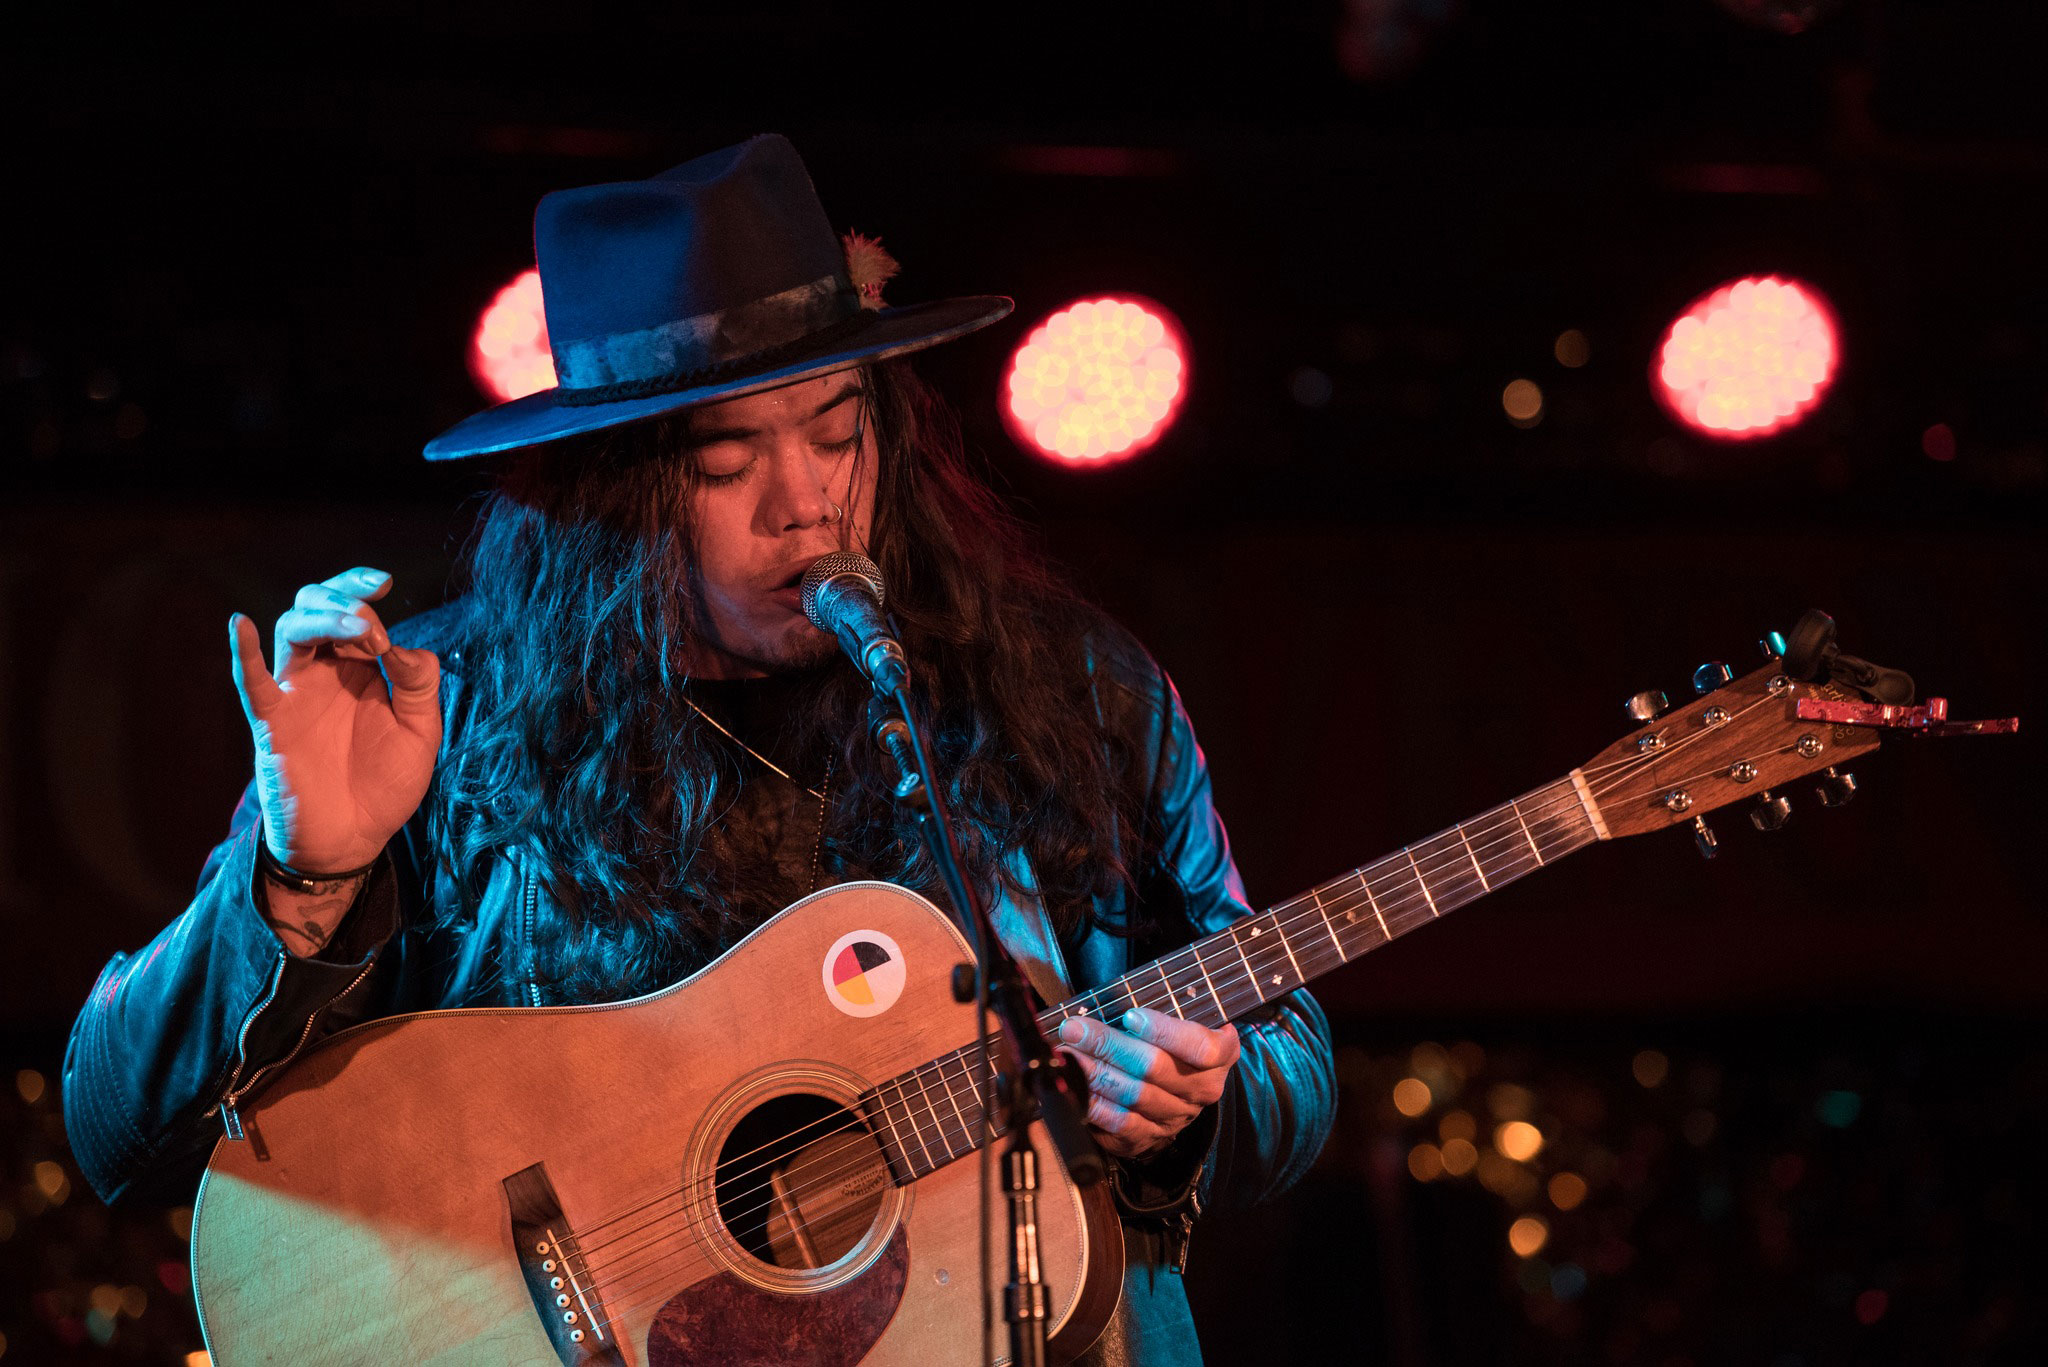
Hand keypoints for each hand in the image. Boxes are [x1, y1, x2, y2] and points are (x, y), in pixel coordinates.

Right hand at [229, 567, 440, 873]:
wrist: (354, 838)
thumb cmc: (386, 784)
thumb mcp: (420, 732)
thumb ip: (419, 685)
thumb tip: (401, 647)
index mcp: (361, 668)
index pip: (355, 612)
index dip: (368, 604)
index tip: (388, 624)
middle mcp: (325, 672)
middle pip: (316, 607)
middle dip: (343, 598)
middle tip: (371, 617)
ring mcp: (296, 693)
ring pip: (291, 631)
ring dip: (321, 619)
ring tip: (356, 628)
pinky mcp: (273, 722)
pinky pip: (252, 682)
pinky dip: (243, 653)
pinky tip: (238, 623)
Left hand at [1056, 1006, 1239, 1159]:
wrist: (1179, 1088)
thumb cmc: (1173, 1040)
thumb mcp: (1180, 1018)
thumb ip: (1157, 1008)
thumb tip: (1107, 1002)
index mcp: (1220, 1054)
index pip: (1199, 1046)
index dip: (1164, 1031)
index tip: (1130, 1015)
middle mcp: (1202, 1090)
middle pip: (1154, 1068)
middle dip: (1108, 1045)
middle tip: (1074, 1029)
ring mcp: (1176, 1117)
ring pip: (1132, 1095)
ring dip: (1093, 1073)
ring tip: (1066, 1054)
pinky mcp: (1150, 1138)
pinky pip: (1119, 1124)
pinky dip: (1093, 1104)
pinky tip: (1072, 1087)